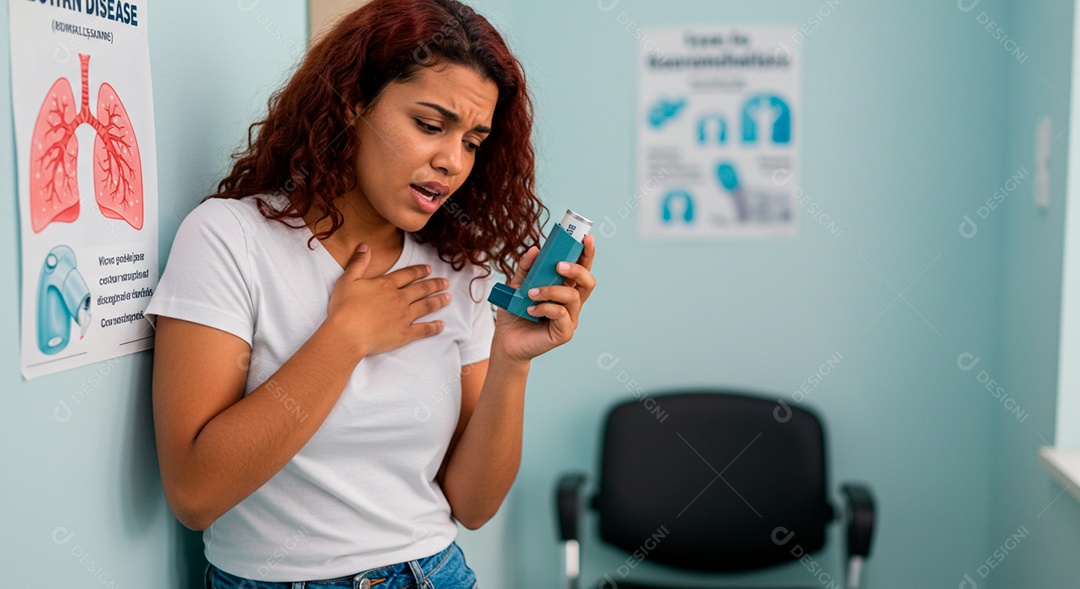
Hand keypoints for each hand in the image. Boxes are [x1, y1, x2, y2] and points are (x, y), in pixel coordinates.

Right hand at [326, 243, 450, 356]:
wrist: (347, 333)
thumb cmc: (344, 307)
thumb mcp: (347, 280)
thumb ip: (358, 263)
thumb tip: (365, 246)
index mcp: (387, 285)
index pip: (407, 274)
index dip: (419, 271)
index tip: (429, 269)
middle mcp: (399, 298)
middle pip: (421, 289)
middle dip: (435, 284)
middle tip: (446, 282)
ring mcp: (404, 316)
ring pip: (426, 306)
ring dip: (438, 301)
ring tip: (448, 297)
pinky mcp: (405, 334)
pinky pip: (424, 329)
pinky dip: (434, 327)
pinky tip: (442, 325)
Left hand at [491, 235, 596, 364]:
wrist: (505, 340)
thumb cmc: (515, 312)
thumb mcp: (517, 285)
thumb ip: (526, 268)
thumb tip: (536, 249)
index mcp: (565, 289)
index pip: (582, 269)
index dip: (587, 254)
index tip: (586, 238)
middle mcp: (571, 303)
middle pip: (588, 282)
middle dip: (577, 269)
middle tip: (559, 266)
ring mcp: (570, 319)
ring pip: (573, 297)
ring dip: (551, 290)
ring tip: (531, 293)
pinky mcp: (564, 333)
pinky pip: (562, 314)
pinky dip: (545, 308)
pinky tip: (531, 310)